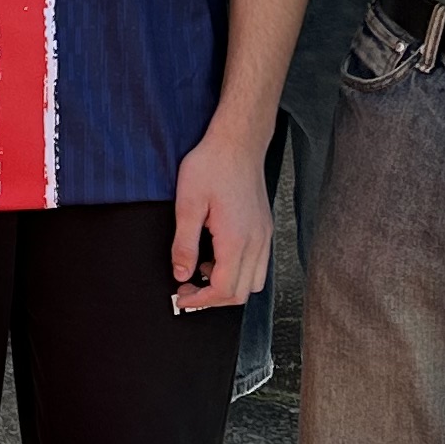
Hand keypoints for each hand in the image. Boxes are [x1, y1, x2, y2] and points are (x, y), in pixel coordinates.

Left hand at [167, 127, 272, 312]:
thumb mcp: (187, 204)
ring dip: (228, 286)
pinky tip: (216, 256)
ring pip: (254, 282)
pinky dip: (238, 271)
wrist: (237, 143)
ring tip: (201, 270)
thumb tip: (181, 274)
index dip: (200, 300)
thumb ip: (184, 244)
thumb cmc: (211, 166)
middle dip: (213, 298)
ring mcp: (264, 236)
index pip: (224, 290)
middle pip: (242, 293)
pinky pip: (257, 264)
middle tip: (186, 287)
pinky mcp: (264, 229)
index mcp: (237, 240)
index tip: (180, 297)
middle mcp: (257, 242)